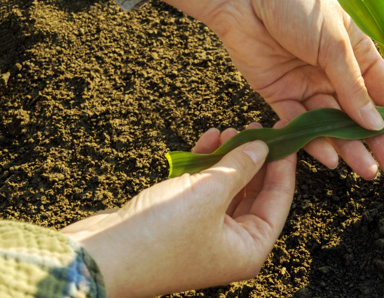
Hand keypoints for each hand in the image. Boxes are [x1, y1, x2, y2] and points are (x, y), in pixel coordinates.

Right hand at [60, 124, 295, 297]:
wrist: (97, 256)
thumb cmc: (158, 234)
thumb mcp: (209, 192)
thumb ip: (240, 166)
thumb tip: (262, 147)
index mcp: (249, 250)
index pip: (279, 200)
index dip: (283, 165)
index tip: (285, 135)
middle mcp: (231, 246)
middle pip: (255, 193)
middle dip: (254, 158)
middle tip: (255, 126)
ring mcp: (204, 234)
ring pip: (227, 188)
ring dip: (228, 158)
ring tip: (229, 129)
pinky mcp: (179, 222)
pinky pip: (202, 189)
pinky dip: (205, 165)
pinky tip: (208, 139)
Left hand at [155, 0, 383, 178]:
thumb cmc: (297, 3)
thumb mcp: (335, 42)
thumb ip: (353, 86)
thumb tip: (375, 124)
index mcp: (358, 51)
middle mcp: (335, 71)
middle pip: (361, 115)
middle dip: (379, 143)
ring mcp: (307, 84)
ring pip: (333, 124)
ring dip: (350, 147)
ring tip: (367, 171)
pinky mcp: (279, 94)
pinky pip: (300, 124)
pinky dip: (314, 142)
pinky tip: (331, 157)